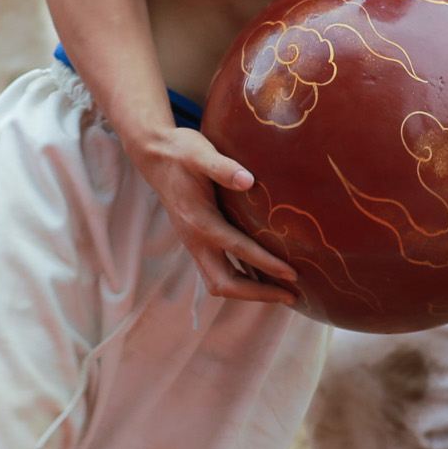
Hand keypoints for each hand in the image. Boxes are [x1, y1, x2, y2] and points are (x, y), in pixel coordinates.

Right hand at [132, 125, 302, 304]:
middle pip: (226, 283)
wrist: (154, 156)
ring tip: (280, 293)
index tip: (292, 273)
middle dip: (258, 293)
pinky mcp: (195, 243)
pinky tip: (259, 278)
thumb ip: (223, 168)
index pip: (238, 250)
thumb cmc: (182, 153)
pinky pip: (216, 274)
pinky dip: (238, 282)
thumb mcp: (201, 154)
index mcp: (200, 221)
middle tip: (292, 295)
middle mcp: (195, 240)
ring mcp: (193, 244)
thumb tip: (249, 180)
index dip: (267, 264)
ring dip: (248, 293)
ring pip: (218, 283)